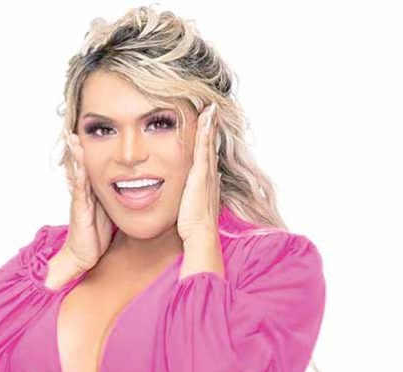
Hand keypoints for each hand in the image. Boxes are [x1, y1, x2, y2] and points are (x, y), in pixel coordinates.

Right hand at [61, 128, 114, 272]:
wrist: (82, 256)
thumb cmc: (97, 235)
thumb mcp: (110, 212)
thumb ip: (116, 199)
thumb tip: (134, 189)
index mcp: (93, 191)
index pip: (94, 165)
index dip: (93, 149)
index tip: (95, 130)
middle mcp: (85, 192)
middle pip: (82, 163)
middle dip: (79, 146)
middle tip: (76, 128)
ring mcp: (81, 199)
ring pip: (78, 172)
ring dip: (76, 155)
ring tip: (74, 138)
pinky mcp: (80, 208)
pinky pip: (80, 189)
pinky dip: (80, 175)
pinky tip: (80, 164)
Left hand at [177, 102, 221, 241]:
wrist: (200, 234)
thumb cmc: (193, 223)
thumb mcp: (191, 203)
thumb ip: (192, 193)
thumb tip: (197, 187)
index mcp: (206, 179)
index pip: (207, 153)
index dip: (208, 137)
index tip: (206, 121)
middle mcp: (210, 173)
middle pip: (211, 143)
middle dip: (211, 125)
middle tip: (211, 106)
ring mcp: (207, 172)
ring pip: (209, 142)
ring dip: (210, 123)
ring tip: (210, 105)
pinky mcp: (202, 173)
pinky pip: (204, 146)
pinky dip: (206, 130)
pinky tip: (207, 115)